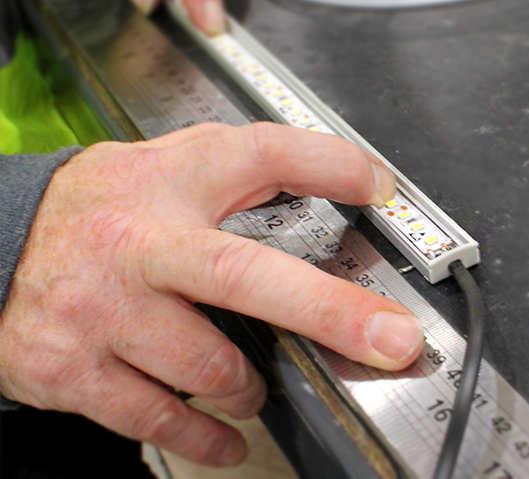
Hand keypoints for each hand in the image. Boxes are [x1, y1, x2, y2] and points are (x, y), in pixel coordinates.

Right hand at [0, 123, 423, 465]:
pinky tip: (224, 435)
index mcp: (168, 185)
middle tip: (393, 341)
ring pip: (208, 367)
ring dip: (248, 387)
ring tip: (251, 385)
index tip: (378, 186)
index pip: (259, 155)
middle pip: (244, 274)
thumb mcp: (174, 168)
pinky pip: (158, 418)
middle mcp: (138, 246)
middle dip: (327, 311)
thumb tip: (347, 176)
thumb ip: (252, 169)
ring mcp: (102, 312)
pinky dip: (205, 436)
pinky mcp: (73, 369)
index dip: (326, 166)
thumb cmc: (104, 208)